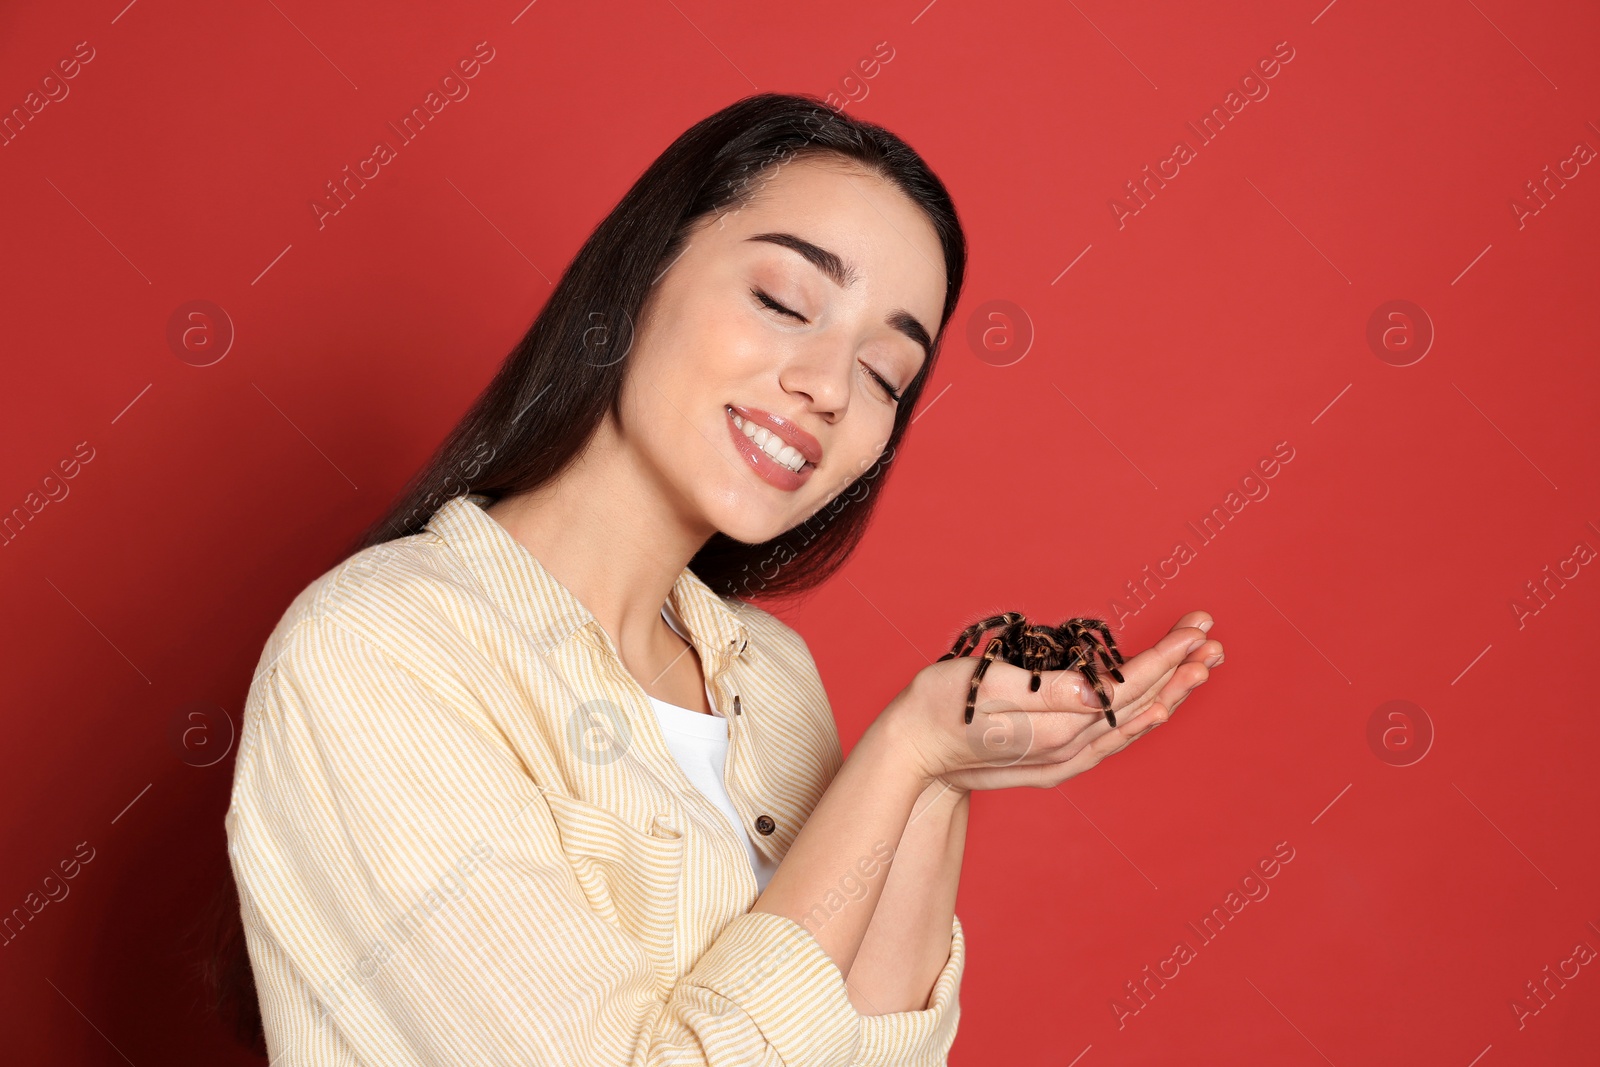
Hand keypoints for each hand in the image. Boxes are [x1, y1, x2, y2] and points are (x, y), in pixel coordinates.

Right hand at [883, 612, 1222, 792]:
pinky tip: (1159, 706)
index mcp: (1055, 728)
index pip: (1126, 688)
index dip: (1165, 659)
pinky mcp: (1056, 762)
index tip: (1196, 632)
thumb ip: (1042, 692)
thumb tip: (1098, 689)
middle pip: (1137, 706)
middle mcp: (1068, 749)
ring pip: (1131, 724)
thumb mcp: (980, 689)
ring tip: (1202, 666)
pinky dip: (1142, 719)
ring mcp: (1064, 760)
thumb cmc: (936, 708)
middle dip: (1178, 670)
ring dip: (1170, 693)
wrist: (912, 756)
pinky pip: (1112, 739)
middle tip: (1211, 639)